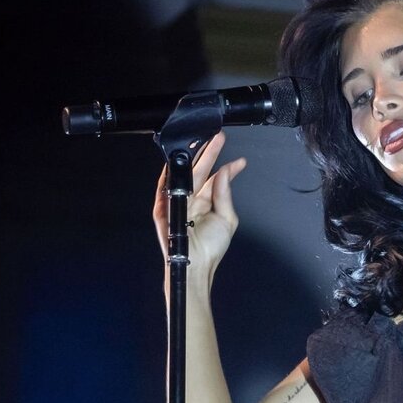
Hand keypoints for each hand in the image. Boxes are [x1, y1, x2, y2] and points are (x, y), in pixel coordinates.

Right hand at [153, 131, 246, 271]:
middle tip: (218, 137)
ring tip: (198, 142)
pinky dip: (168, 175)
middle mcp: (192, 199)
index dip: (227, 168)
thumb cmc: (211, 248)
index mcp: (207, 202)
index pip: (216, 179)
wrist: (196, 265)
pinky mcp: (163, 209)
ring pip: (182, 175)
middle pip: (199, 171)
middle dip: (208, 153)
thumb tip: (225, 173)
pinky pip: (163, 189)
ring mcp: (176, 203)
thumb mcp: (227, 219)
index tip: (239, 160)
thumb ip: (224, 195)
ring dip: (189, 158)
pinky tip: (175, 161)